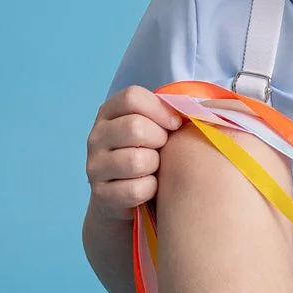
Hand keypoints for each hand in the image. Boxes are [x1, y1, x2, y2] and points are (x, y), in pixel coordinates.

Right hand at [85, 86, 183, 218]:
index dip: (160, 109)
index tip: (174, 124)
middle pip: (135, 127)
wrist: (125, 194)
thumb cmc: (149, 152)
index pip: (132, 97)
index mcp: (109, 113)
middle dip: (159, 139)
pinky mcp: (101, 194)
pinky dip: (150, 189)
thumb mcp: (154, 126)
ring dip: (155, 166)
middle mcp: (96, 137)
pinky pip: (136, 190)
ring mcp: (95, 166)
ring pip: (136, 161)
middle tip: (162, 148)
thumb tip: (198, 107)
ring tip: (154, 168)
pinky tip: (149, 187)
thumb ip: (168, 111)